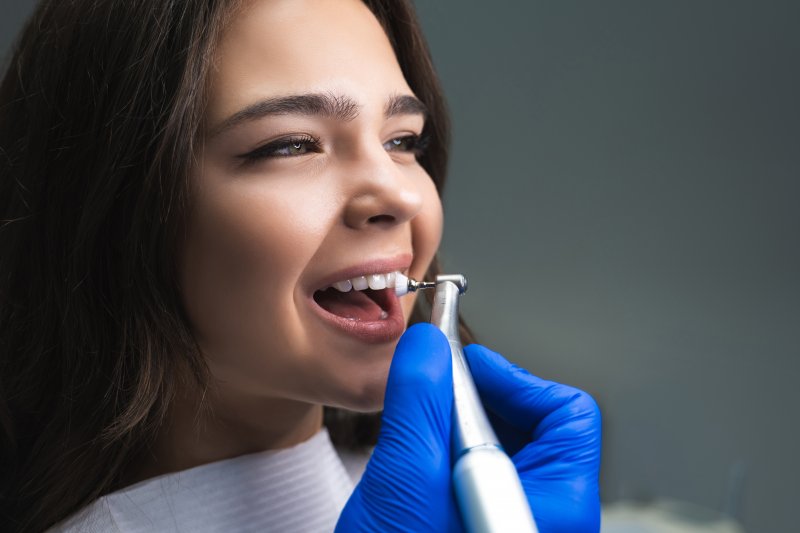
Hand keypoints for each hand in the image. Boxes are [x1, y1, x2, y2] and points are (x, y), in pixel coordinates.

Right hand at [335, 323, 600, 532]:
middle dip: (478, 402)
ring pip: (504, 447)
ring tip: (417, 440)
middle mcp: (546, 520)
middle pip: (536, 426)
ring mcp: (515, 525)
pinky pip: (479, 473)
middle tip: (431, 400)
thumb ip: (420, 407)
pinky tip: (416, 465)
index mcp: (554, 512)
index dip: (515, 379)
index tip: (462, 369)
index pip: (567, 416)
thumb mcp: (406, 487)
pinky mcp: (485, 527)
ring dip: (457, 427)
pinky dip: (447, 453)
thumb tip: (428, 345)